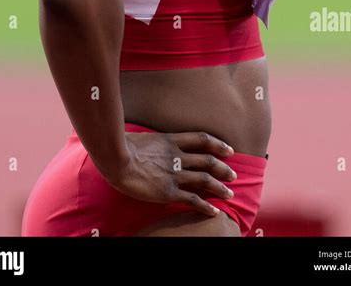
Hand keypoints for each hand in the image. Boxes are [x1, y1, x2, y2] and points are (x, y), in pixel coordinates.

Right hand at [104, 130, 237, 216]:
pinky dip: (205, 206)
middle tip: (234, 174)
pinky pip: (192, 199)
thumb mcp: (144, 137)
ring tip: (230, 193)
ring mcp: (174, 174)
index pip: (201, 139)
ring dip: (219, 187)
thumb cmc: (123, 146)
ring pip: (204, 180)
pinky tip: (214, 211)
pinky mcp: (168, 192)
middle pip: (207, 160)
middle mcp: (177, 157)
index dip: (218, 144)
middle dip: (223, 168)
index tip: (229, 149)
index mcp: (171, 141)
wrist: (117, 159)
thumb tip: (155, 143)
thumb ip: (155, 142)